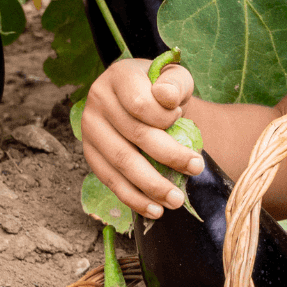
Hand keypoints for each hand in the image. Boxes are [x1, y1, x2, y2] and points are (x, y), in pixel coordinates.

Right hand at [81, 57, 204, 219]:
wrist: (145, 98)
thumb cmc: (162, 88)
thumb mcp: (174, 77)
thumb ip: (175, 83)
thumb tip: (166, 98)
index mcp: (118, 76)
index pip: (140, 104)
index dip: (165, 117)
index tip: (182, 117)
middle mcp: (98, 100)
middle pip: (134, 135)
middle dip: (169, 156)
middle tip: (196, 168)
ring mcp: (90, 129)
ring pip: (121, 162)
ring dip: (151, 185)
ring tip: (176, 199)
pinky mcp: (90, 154)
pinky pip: (110, 180)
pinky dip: (134, 198)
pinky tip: (155, 209)